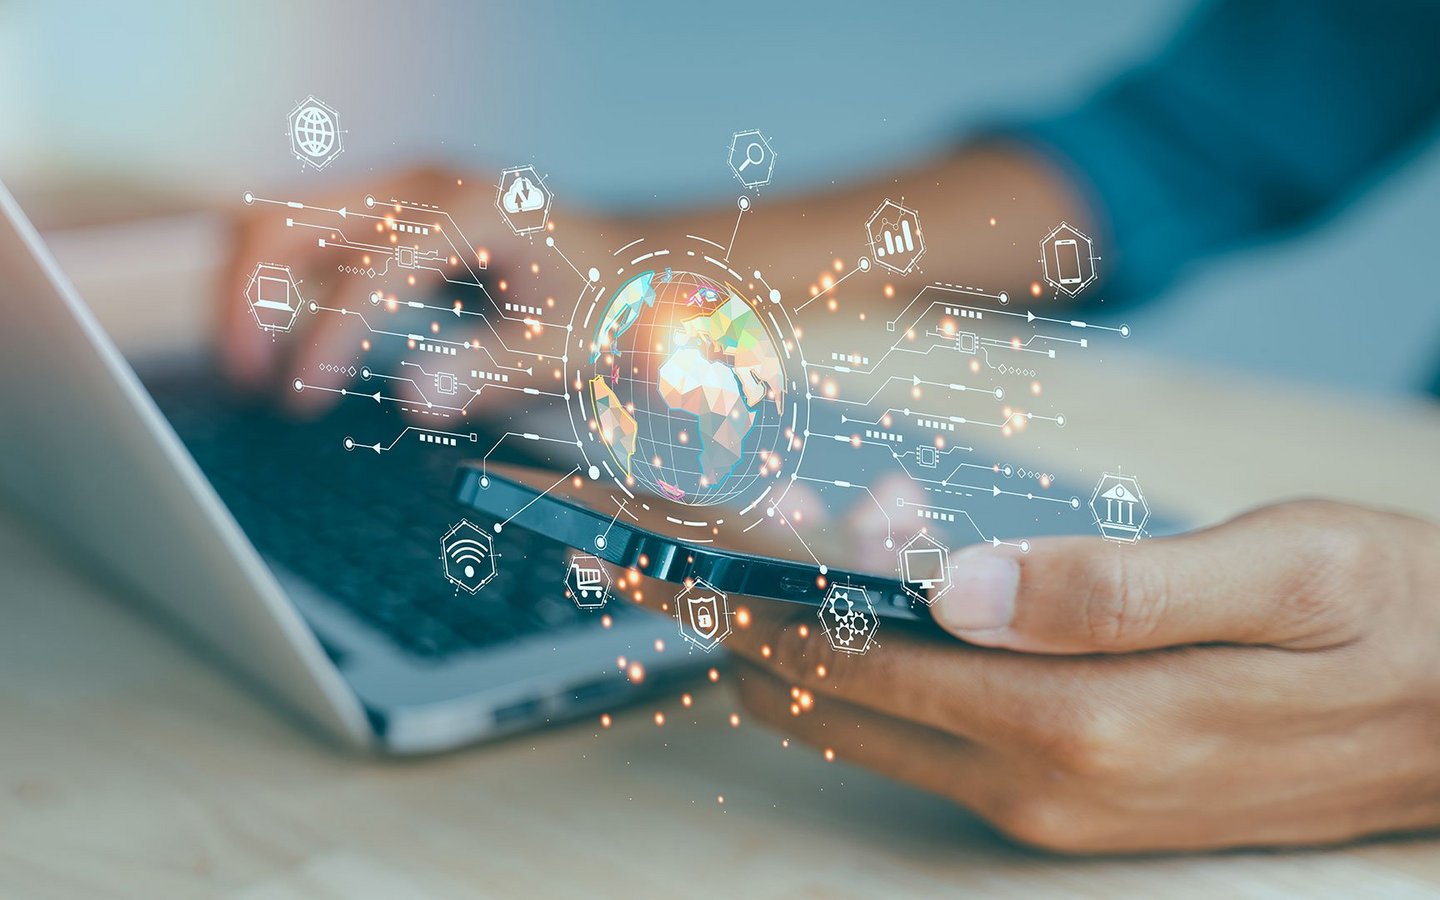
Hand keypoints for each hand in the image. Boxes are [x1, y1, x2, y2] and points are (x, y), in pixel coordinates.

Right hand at [216, 165, 615, 416]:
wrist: (630, 271)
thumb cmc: (604, 308)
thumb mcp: (563, 349)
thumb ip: (489, 371)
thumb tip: (413, 399)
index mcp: (472, 210)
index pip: (370, 268)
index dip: (328, 336)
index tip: (302, 399)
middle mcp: (424, 184)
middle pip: (294, 218)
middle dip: (253, 297)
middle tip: (249, 381)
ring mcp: (402, 191)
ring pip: (287, 218)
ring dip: (254, 286)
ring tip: (253, 368)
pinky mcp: (391, 212)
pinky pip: (309, 232)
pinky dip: (278, 279)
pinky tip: (280, 340)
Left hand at [727, 500, 1439, 852]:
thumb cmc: (1388, 617)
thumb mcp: (1280, 569)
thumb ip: (1113, 588)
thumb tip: (958, 591)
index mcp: (1086, 724)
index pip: (865, 669)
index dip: (763, 605)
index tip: (685, 551)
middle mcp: (1048, 785)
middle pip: (845, 704)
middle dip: (779, 609)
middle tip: (769, 508)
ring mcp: (1054, 803)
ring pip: (883, 718)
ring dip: (842, 623)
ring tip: (873, 515)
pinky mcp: (1070, 798)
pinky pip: (940, 727)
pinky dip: (900, 653)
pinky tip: (932, 577)